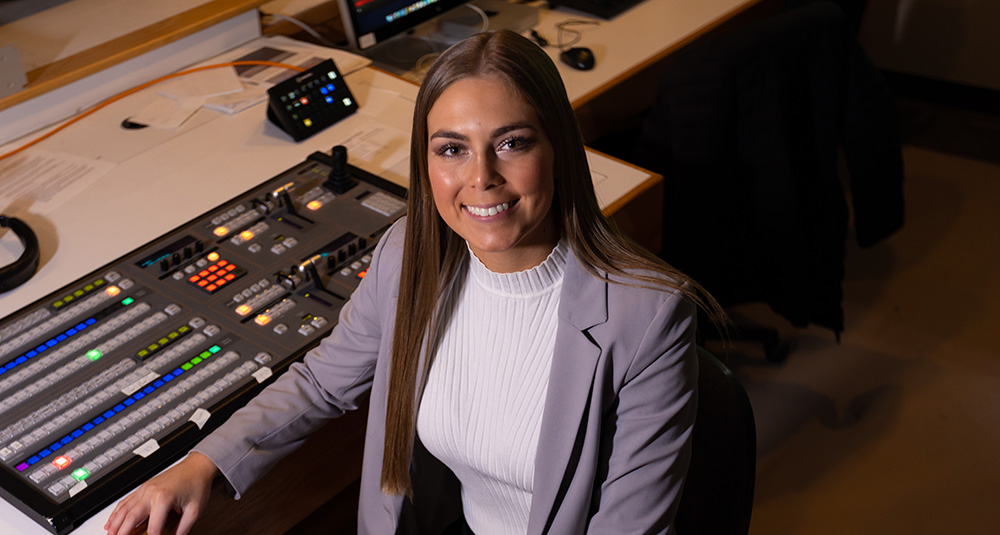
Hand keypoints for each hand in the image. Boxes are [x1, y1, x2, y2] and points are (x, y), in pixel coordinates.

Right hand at [104, 452, 218, 534]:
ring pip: (124, 509)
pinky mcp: (143, 487)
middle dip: (122, 533)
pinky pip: (126, 501)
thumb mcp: (195, 509)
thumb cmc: (197, 483)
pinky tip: (111, 522)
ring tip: (110, 534)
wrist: (197, 466)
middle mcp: (151, 493)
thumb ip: (184, 528)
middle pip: (131, 518)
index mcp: (163, 498)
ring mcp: (145, 489)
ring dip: (114, 524)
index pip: (153, 527)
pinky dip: (116, 512)